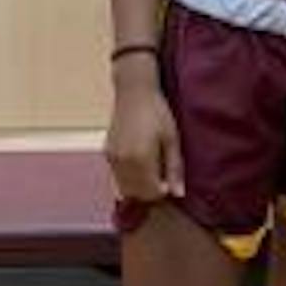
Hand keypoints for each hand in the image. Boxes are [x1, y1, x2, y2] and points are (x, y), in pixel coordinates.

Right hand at [104, 61, 184, 200]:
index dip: (162, 191)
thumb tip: (178, 194)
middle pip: (135, 193)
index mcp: (140, 160)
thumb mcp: (172, 139)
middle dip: (149, 191)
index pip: (149, 192)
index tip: (169, 181)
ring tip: (151, 171)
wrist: (134, 92)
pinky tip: (139, 164)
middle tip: (162, 177)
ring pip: (123, 188)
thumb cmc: (157, 113)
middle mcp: (122, 162)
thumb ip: (174, 168)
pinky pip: (116, 176)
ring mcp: (112, 158)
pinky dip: (128, 178)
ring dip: (138, 187)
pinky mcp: (106, 153)